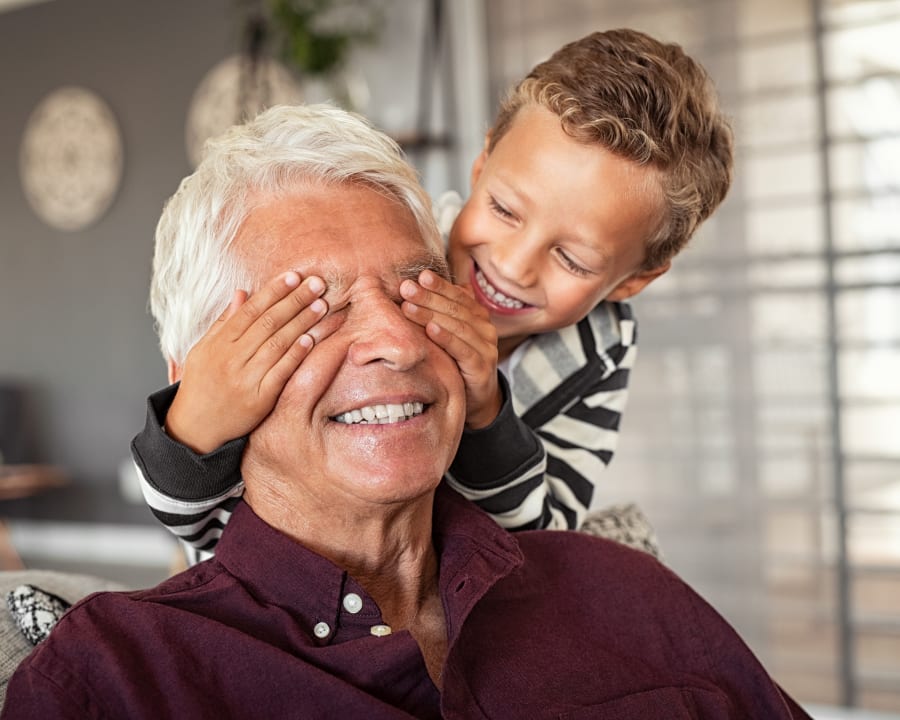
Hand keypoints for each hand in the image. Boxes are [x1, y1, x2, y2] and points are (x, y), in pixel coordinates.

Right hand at [165, 271, 328, 453]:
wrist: (194, 427)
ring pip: (277, 344)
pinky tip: (311, 339)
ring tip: (321, 305)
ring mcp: (246, 379)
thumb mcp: (204, 349)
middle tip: (316, 284)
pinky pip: (281, 372)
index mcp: (218, 344)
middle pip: (268, 324)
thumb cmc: (202, 384)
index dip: (273, 292)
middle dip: (294, 301)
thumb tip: (242, 293)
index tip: (293, 276)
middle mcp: (231, 359)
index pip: (250, 311)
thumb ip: (224, 322)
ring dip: (302, 323)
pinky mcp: (259, 399)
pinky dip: (295, 354)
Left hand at [401, 269, 500, 428]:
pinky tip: (431, 330)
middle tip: (406, 288)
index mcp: (477, 316)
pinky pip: (463, 350)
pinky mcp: (482, 367)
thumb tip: (421, 284)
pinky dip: (446, 338)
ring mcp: (486, 347)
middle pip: (455, 308)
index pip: (458, 295)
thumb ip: (442, 312)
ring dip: (431, 315)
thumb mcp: (449, 335)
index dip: (439, 285)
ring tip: (409, 307)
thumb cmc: (456, 362)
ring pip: (458, 326)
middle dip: (429, 297)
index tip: (419, 276)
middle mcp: (485, 328)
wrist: (475, 398)